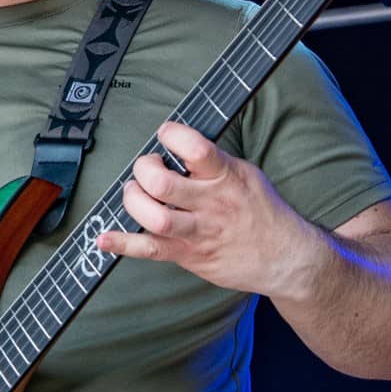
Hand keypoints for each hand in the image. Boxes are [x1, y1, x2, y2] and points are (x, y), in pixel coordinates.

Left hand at [96, 121, 320, 299]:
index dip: (172, 135)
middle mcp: (210, 204)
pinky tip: (104, 238)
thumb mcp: (247, 175)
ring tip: (136, 194)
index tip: (165, 134)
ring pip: (154, 217)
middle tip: (147, 170)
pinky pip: (150, 250)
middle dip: (144, 171)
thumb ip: (214, 162)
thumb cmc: (264, 212)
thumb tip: (180, 145)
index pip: (195, 148)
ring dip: (134, 202)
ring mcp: (198, 232)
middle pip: (162, 184)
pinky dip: (123, 244)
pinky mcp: (189, 255)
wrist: (286, 257)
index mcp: (226, 177)